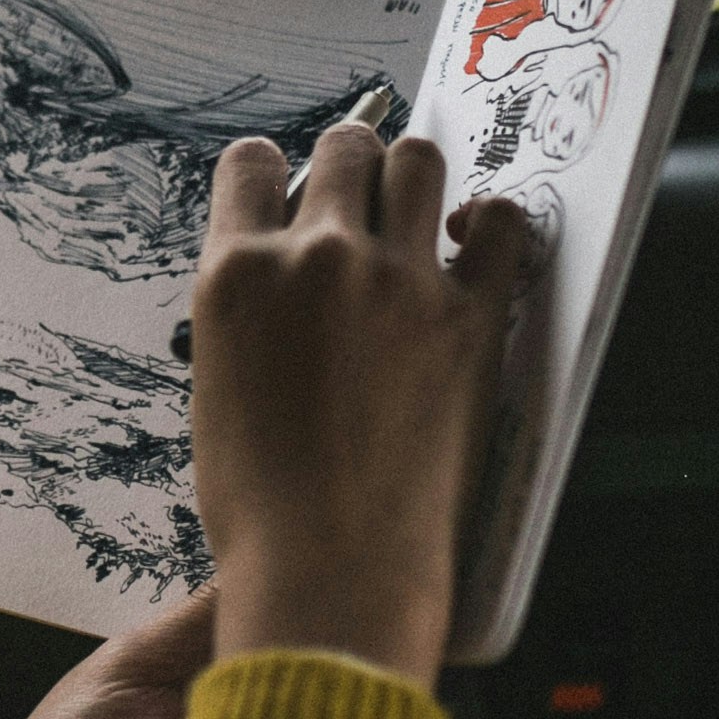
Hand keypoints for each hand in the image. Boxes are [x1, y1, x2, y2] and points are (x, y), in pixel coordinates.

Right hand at [188, 126, 529, 691]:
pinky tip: (476, 238)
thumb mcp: (218, 392)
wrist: (330, 571)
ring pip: (417, 159)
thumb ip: (249, 318)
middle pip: (345, 147)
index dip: (276, 172)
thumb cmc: (263, 510)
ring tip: (419, 213)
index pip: (251, 164)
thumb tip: (285, 283)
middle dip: (353, 166)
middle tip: (362, 203)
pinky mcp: (470, 318)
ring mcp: (397, 281)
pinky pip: (501, 224)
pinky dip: (490, 220)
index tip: (294, 191)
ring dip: (416, 178)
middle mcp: (315, 259)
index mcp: (236, 278)